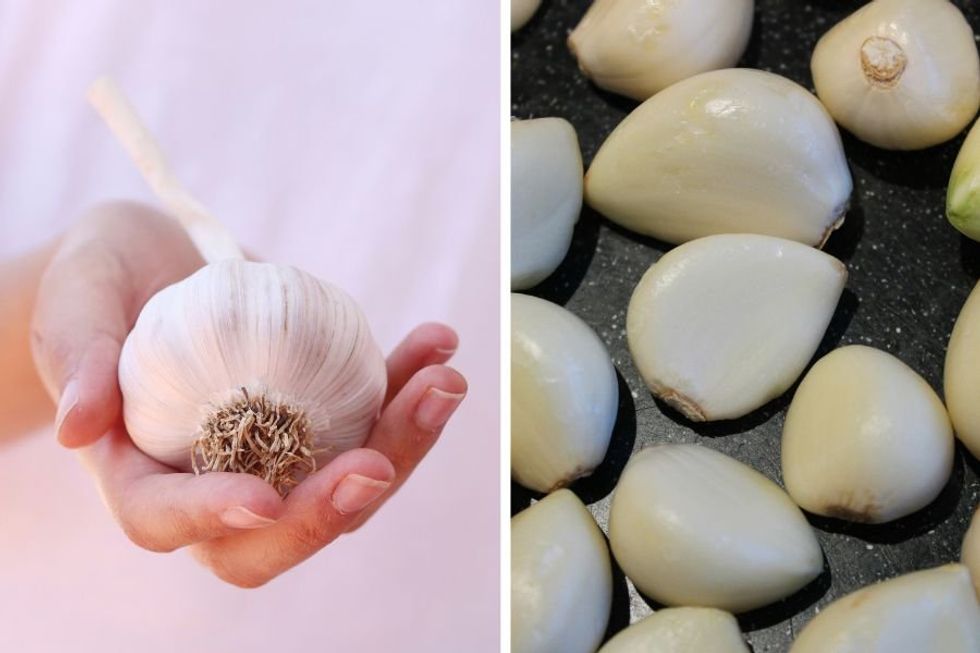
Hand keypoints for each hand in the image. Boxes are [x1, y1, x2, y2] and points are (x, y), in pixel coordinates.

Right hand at [31, 201, 466, 586]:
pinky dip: (407, 390)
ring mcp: (278, 454)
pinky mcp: (322, 418)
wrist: (158, 261)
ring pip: (345, 484)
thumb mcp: (76, 298)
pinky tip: (436, 345)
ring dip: (401, 443)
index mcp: (141, 472)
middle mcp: (216, 481)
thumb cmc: (102, 282)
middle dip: (334, 507)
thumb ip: (76, 354)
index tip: (260, 498)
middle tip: (379, 460)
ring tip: (442, 381)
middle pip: (277, 531)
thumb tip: (78, 424)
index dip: (211, 519)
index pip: (166, 519)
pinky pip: (371, 423)